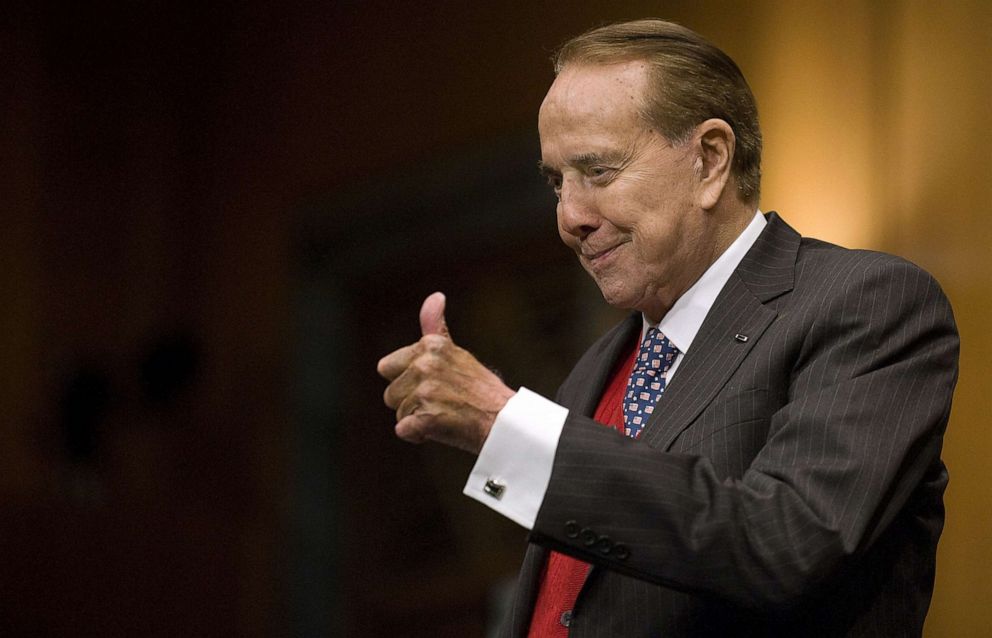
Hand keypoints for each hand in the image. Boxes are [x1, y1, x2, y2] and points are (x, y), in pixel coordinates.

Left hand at [377, 292, 515, 453]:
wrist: (505, 421)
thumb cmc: (480, 390)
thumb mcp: (455, 352)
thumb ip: (434, 326)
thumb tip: (435, 296)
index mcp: (430, 346)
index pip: (387, 367)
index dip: (407, 381)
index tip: (435, 384)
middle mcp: (426, 364)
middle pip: (390, 393)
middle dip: (409, 402)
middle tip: (441, 402)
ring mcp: (426, 392)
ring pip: (398, 413)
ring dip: (417, 419)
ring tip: (446, 414)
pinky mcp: (427, 418)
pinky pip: (403, 431)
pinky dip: (418, 435)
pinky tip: (442, 429)